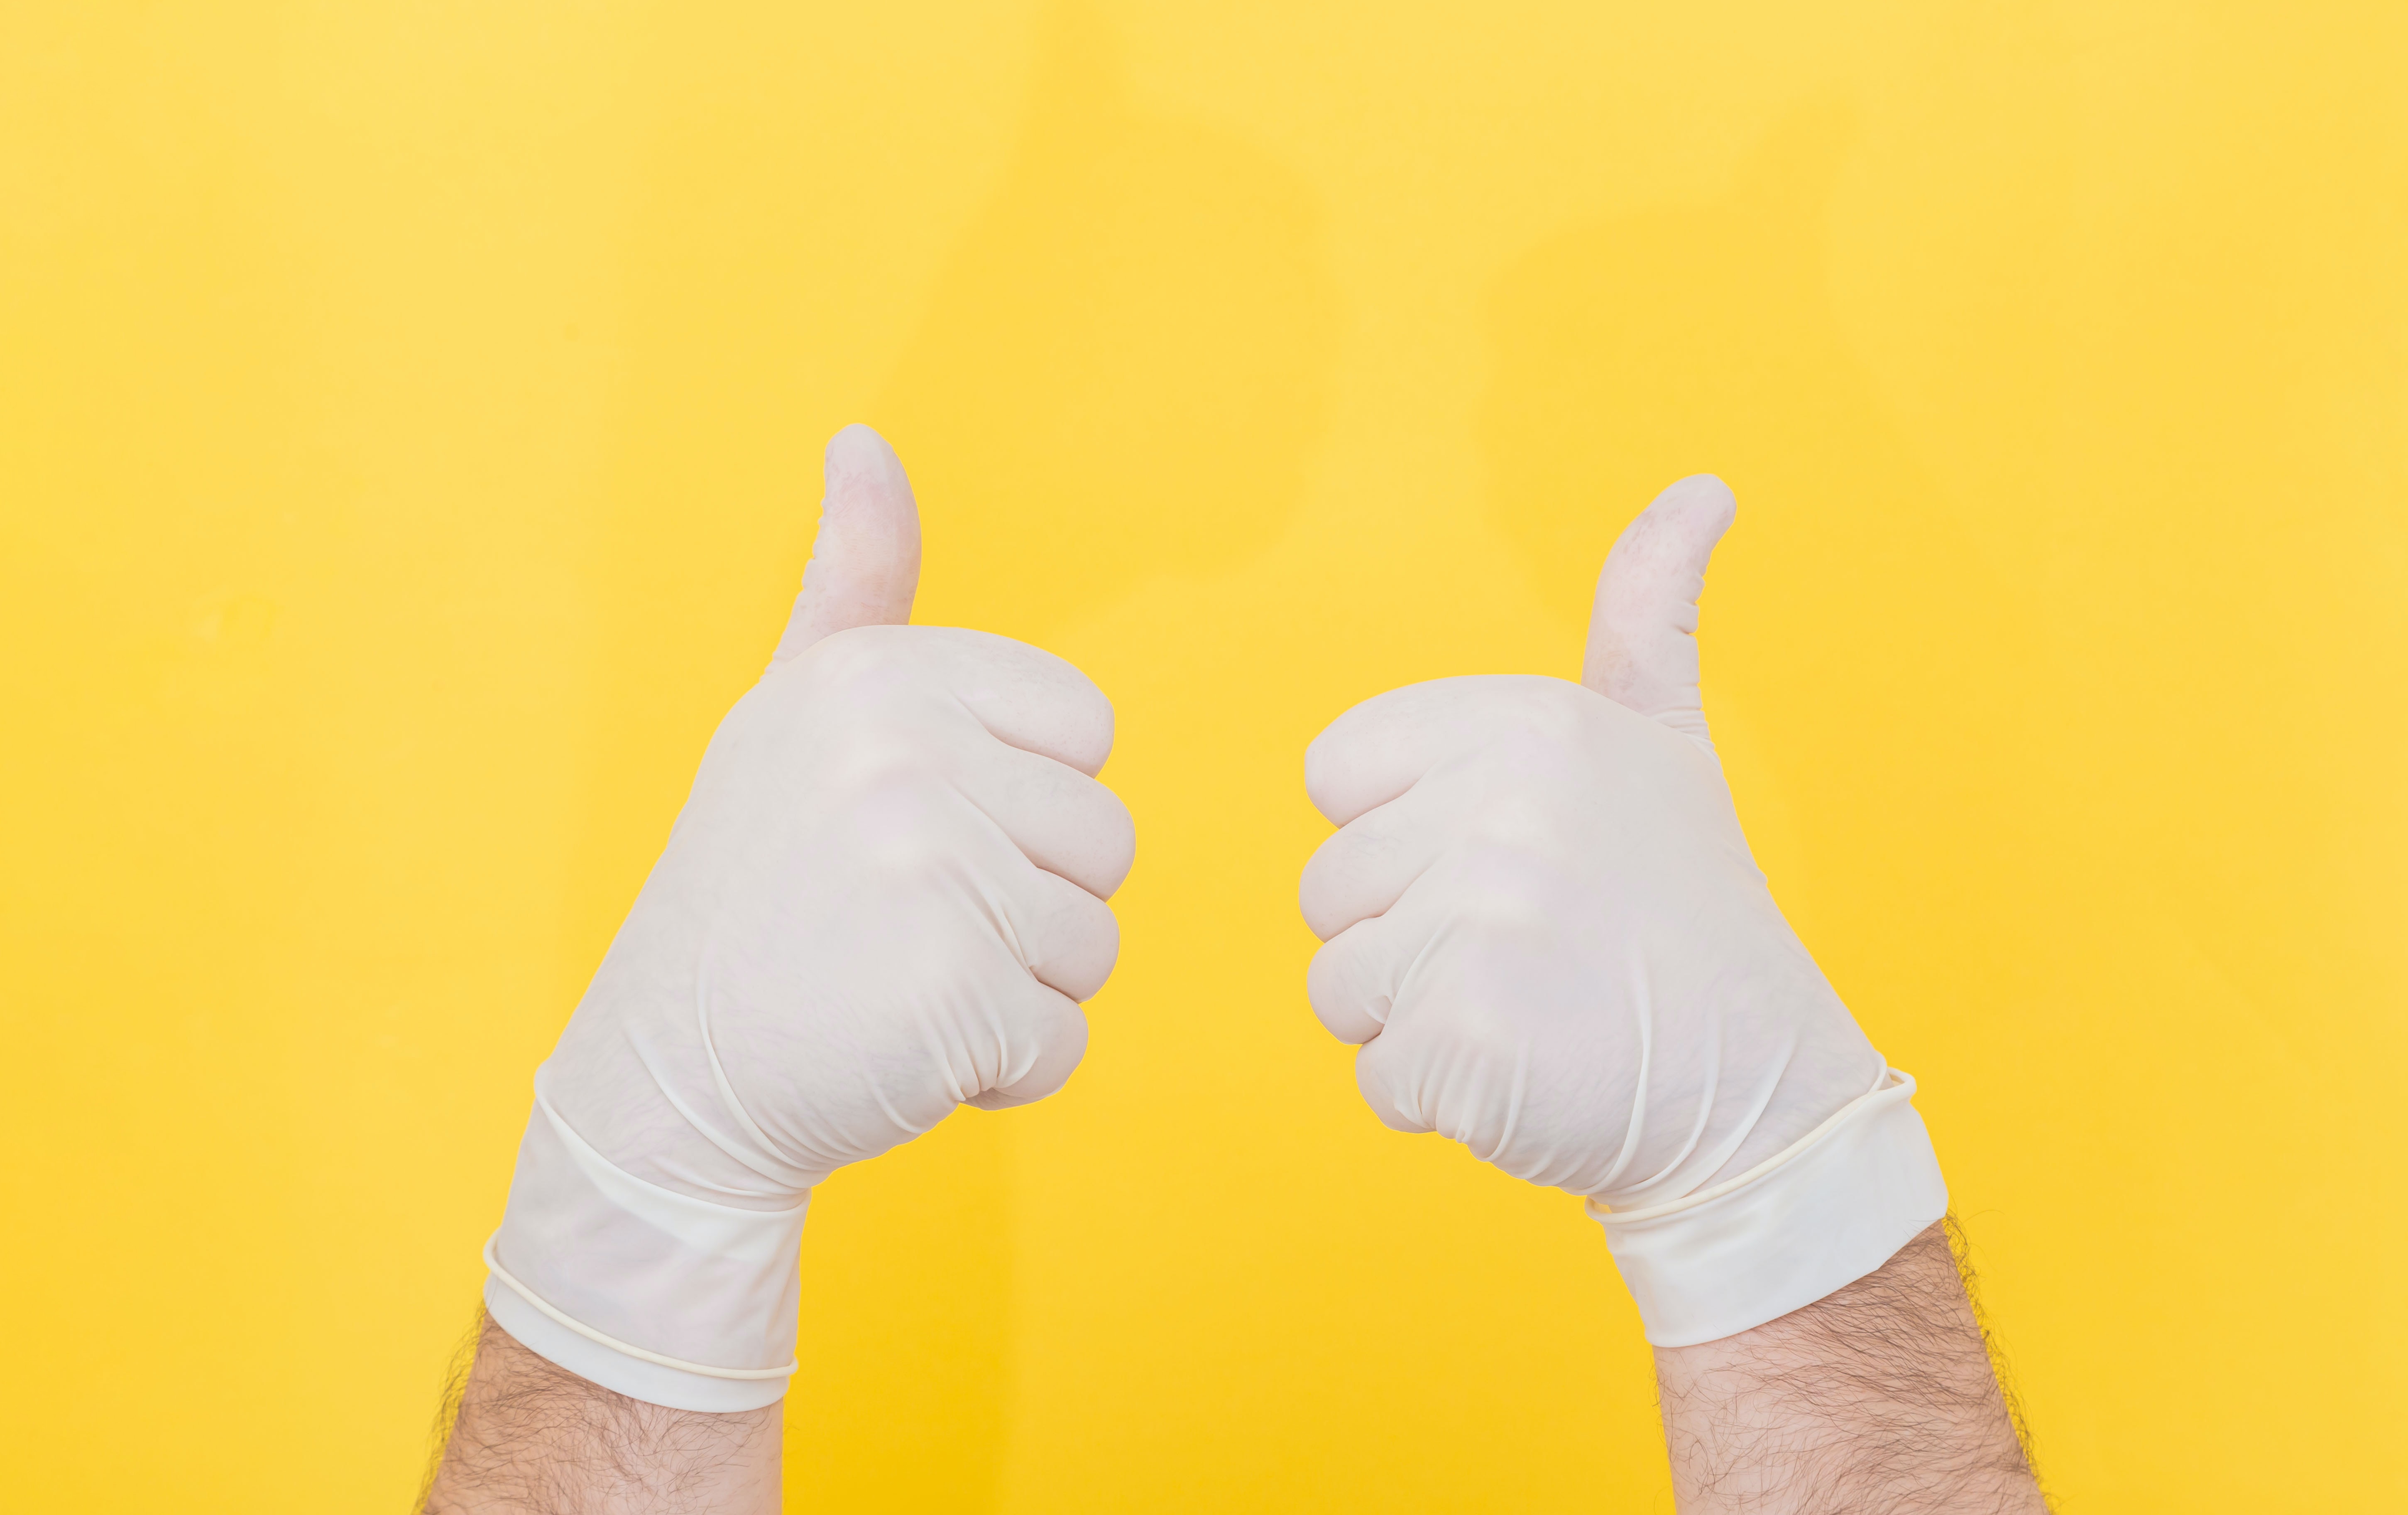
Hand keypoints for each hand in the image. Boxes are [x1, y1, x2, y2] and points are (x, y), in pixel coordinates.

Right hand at [481, 425, 1133, 1410]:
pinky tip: (903, 1054)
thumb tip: (864, 441)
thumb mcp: (793, 715)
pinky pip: (1065, 1041)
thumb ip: (855, 584)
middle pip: (1104, 841)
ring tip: (896, 985)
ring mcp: (931, 870)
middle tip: (897, 926)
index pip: (1085, 732)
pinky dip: (1002, 1073)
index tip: (915, 832)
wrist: (665, 1079)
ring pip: (1095, 943)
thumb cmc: (756, 894)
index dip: (1022, 804)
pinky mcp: (955, 991)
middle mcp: (904, 753)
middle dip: (1025, 906)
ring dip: (1016, 989)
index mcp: (883, 677)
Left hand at [1298, 476, 1943, 1344]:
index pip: (1336, 778)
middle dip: (1409, 937)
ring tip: (1531, 1008)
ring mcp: (1479, 926)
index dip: (1402, 835)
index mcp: (1522, 724)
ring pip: (1339, 982)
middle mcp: (1498, 809)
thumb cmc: (1686, 914)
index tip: (1504, 860)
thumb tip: (1701, 488)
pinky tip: (1528, 1074)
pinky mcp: (1466, 1040)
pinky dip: (1438, 1097)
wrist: (1760, 1087)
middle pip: (1329, 888)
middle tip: (1532, 952)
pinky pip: (1375, 1075)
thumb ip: (1646, 613)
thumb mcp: (1664, 740)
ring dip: (1415, 1019)